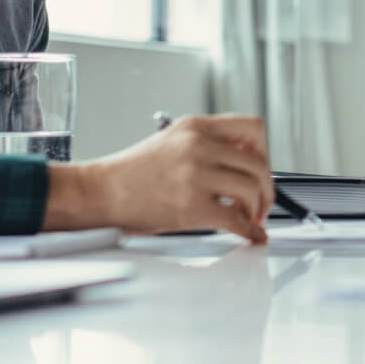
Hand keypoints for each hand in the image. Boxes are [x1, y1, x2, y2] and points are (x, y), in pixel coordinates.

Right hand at [44, 114, 274, 242]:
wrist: (99, 193)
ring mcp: (195, 175)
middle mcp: (198, 145)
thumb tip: (244, 162)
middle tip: (262, 203)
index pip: (252, 128)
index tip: (261, 169)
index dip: (264, 152)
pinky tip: (249, 236)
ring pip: (251, 189)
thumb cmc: (131, 173)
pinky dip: (249, 232)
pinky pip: (236, 220)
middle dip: (266, 188)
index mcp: (195, 127)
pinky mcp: (191, 206)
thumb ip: (208, 145)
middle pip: (258, 163)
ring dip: (257, 209)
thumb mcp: (171, 141)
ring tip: (249, 218)